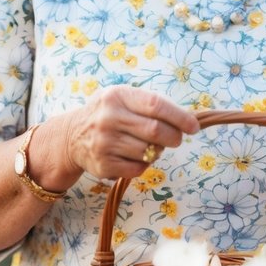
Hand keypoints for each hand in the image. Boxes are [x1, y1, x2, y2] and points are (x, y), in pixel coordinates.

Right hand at [61, 85, 199, 180]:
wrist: (71, 136)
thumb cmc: (108, 114)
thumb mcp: (122, 98)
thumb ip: (150, 104)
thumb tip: (187, 120)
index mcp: (117, 96)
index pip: (156, 105)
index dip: (179, 117)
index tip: (193, 127)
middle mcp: (109, 118)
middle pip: (155, 131)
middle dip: (173, 137)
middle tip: (176, 139)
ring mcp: (104, 143)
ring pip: (148, 152)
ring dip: (157, 152)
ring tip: (148, 146)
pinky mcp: (103, 165)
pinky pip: (138, 169)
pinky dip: (144, 165)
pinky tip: (134, 156)